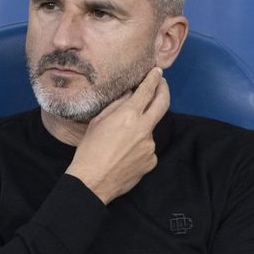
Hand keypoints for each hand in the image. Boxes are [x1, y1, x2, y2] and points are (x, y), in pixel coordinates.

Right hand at [65, 68, 169, 203]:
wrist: (93, 181)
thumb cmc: (89, 151)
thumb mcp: (98, 122)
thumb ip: (117, 106)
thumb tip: (129, 94)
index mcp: (128, 116)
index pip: (147, 91)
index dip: (153, 79)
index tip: (157, 72)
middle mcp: (143, 129)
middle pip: (162, 104)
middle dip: (163, 90)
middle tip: (162, 84)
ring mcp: (150, 146)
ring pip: (149, 130)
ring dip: (140, 129)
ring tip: (120, 141)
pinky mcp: (151, 160)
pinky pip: (147, 148)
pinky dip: (138, 147)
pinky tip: (123, 155)